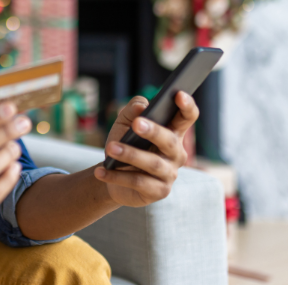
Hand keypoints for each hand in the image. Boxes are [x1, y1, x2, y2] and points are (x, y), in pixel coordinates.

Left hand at [94, 92, 198, 207]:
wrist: (112, 175)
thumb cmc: (125, 144)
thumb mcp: (124, 124)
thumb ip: (133, 110)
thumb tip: (142, 107)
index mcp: (173, 132)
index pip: (187, 117)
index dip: (186, 106)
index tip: (178, 94)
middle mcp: (176, 153)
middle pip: (169, 140)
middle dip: (153, 131)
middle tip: (136, 124)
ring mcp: (170, 174)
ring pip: (152, 163)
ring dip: (129, 155)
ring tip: (110, 148)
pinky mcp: (159, 192)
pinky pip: (138, 182)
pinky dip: (117, 176)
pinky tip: (100, 171)